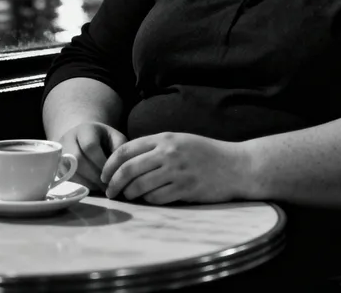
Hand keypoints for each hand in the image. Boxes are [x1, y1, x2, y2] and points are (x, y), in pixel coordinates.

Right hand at [56, 122, 127, 192]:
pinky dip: (79, 185)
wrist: (82, 138)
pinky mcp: (56, 166)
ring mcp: (59, 153)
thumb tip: (119, 166)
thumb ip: (120, 147)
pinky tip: (91, 186)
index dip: (100, 162)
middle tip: (106, 185)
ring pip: (69, 171)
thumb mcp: (114, 137)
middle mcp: (68, 139)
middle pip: (77, 159)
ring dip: (87, 183)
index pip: (90, 146)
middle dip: (93, 175)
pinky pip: (65, 179)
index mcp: (84, 129)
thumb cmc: (103, 139)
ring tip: (100, 187)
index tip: (111, 174)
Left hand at [100, 132, 248, 204]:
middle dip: (113, 183)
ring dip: (129, 194)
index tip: (104, 174)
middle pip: (128, 169)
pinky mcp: (185, 189)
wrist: (236, 166)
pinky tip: (149, 200)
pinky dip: (148, 201)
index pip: (126, 149)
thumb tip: (127, 162)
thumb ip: (156, 147)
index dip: (110, 164)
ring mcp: (177, 171)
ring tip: (127, 197)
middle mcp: (168, 153)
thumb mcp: (180, 141)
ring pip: (140, 186)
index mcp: (164, 138)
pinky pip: (157, 198)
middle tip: (109, 192)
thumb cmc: (206, 153)